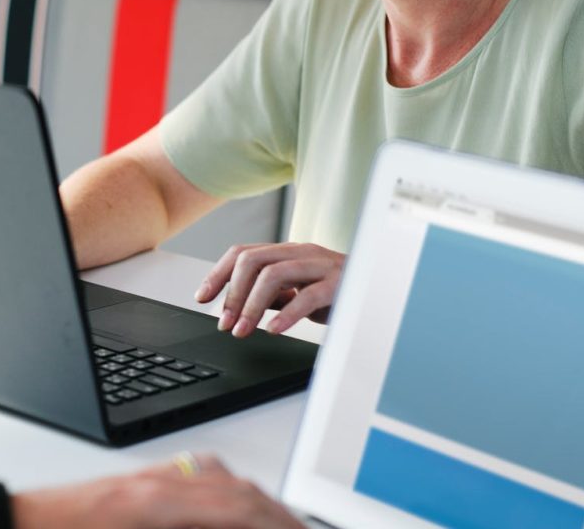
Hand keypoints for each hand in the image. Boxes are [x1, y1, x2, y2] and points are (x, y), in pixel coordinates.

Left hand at [10, 453, 301, 528]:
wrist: (11, 528)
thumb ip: (188, 526)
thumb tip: (230, 520)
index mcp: (154, 504)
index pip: (237, 507)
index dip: (275, 522)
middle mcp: (154, 482)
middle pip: (235, 488)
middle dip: (274, 512)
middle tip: (297, 528)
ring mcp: (144, 477)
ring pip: (217, 476)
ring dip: (252, 500)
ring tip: (272, 521)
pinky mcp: (134, 483)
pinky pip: (192, 475)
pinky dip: (222, 490)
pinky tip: (228, 507)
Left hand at [194, 243, 345, 337]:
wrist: (381, 292)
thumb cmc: (339, 293)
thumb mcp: (298, 293)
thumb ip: (272, 295)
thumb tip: (238, 307)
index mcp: (288, 252)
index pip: (243, 253)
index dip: (218, 274)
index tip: (202, 298)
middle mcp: (301, 252)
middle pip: (252, 260)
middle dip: (232, 293)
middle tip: (225, 323)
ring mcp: (320, 265)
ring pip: (274, 274)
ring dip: (251, 305)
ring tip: (243, 331)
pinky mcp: (338, 284)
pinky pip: (308, 296)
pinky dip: (287, 314)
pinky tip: (274, 329)